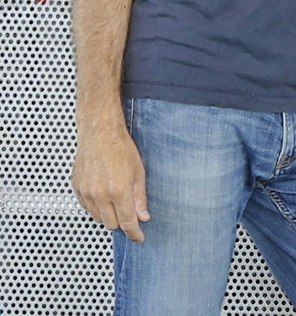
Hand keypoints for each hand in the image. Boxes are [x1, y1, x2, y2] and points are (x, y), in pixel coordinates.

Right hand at [74, 119, 148, 241]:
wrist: (99, 134)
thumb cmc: (121, 148)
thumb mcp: (139, 172)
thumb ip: (140, 197)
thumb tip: (143, 216)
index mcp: (118, 191)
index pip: (127, 222)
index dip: (134, 233)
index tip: (138, 237)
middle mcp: (99, 194)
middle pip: (111, 224)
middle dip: (122, 224)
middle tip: (131, 216)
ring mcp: (85, 193)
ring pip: (98, 218)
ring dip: (109, 216)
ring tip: (117, 203)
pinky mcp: (76, 189)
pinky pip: (87, 208)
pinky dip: (96, 208)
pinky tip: (104, 197)